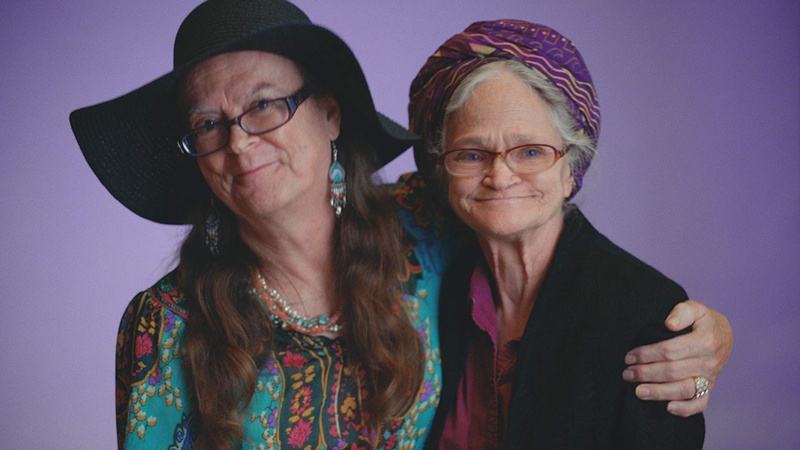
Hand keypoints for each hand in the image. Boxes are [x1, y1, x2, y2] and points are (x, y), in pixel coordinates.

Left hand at [622, 299, 732, 416]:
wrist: (724, 335)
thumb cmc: (703, 320)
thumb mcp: (695, 308)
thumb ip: (682, 311)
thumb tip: (669, 324)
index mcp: (706, 341)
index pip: (671, 351)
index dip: (647, 355)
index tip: (629, 357)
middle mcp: (709, 362)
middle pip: (673, 372)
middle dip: (646, 373)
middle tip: (627, 374)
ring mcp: (710, 378)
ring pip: (684, 390)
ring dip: (659, 392)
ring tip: (638, 391)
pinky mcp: (710, 389)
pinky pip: (700, 404)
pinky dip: (685, 409)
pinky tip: (668, 408)